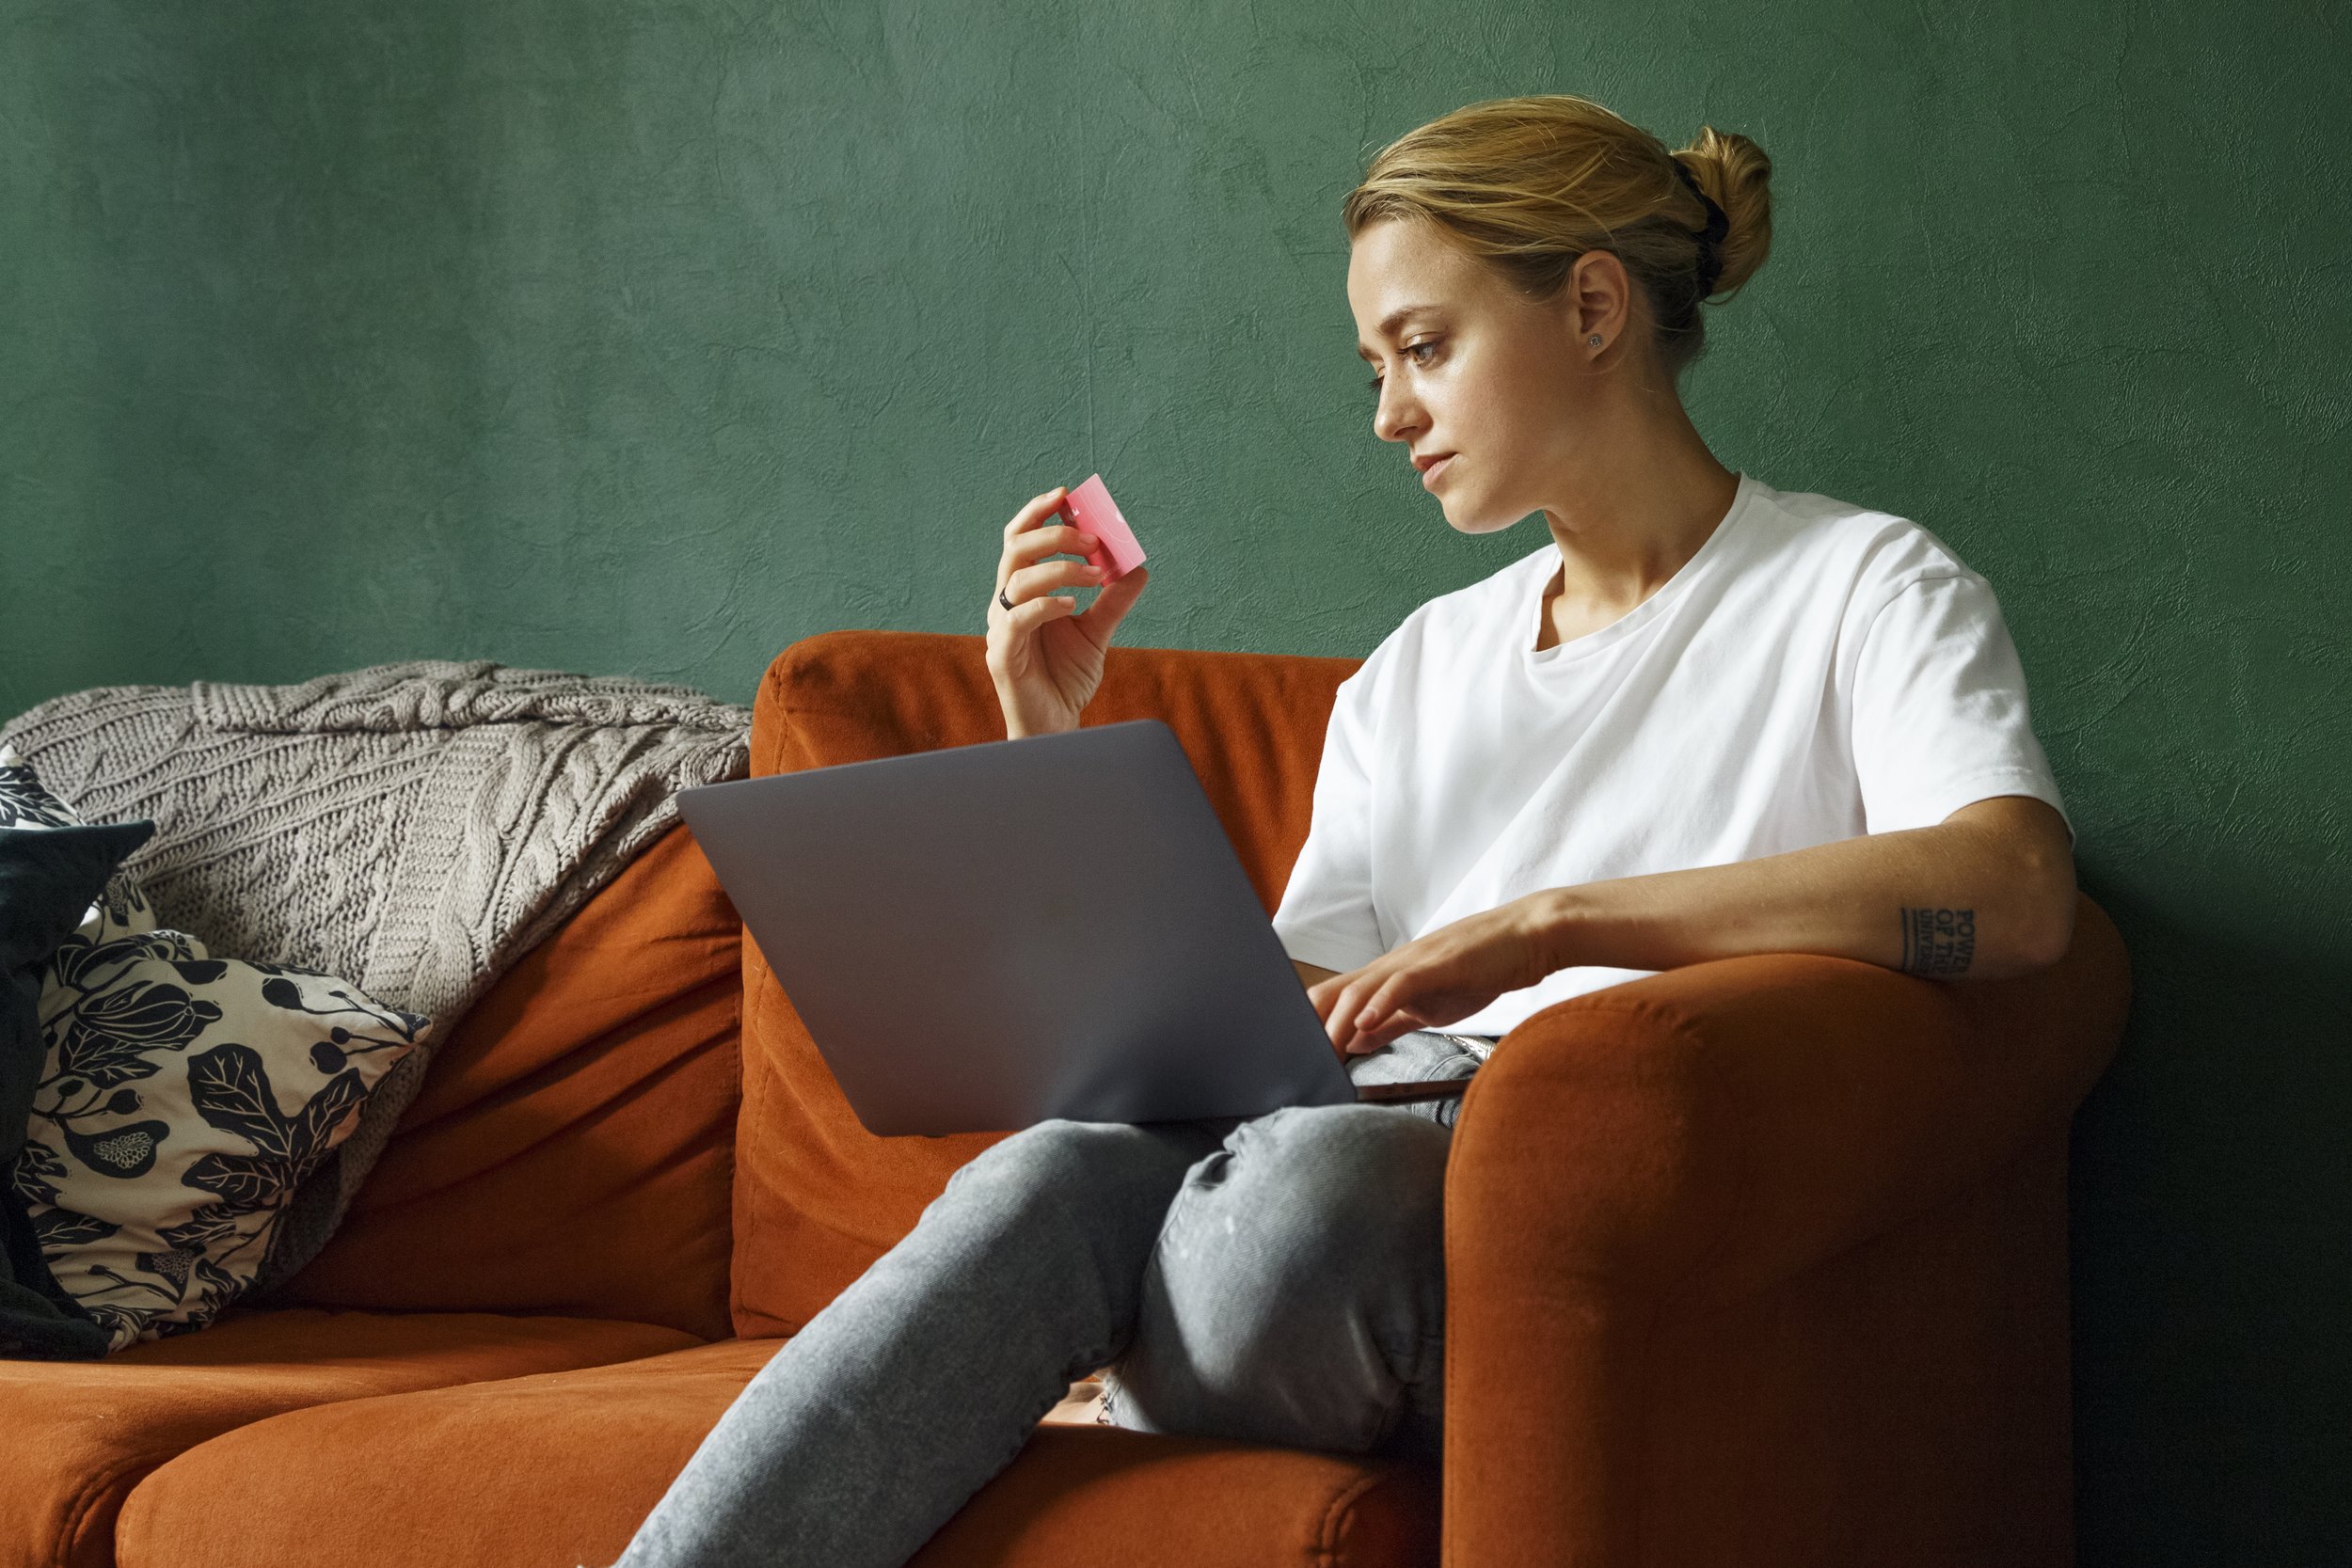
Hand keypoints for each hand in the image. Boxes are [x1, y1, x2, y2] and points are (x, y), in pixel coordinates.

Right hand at [986, 485, 1151, 737]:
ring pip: (1016, 579)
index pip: (1020, 539)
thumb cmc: (1065, 678)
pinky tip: (1073, 607)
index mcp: (1022, 592)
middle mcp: (1006, 604)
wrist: (1055, 727)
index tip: (1068, 495)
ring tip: (1094, 575)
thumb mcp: (1097, 633)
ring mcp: (1000, 628)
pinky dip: (1046, 605)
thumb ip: (1113, 600)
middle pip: (1015, 548)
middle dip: (1054, 533)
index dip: (1038, 512)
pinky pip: (1017, 619)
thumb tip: (1137, 567)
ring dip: (1059, 568)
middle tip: (1092, 538)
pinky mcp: (1001, 656)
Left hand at [1306, 897, 1553, 1056]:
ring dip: (1338, 1024)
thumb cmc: (1480, 969)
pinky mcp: (1438, 965)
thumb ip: (1391, 1023)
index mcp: (1386, 978)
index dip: (1310, 1027)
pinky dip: (1380, 1004)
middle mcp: (1390, 967)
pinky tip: (1366, 1023)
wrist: (1526, 937)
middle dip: (1311, 1029)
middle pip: (1333, 993)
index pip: (1332, 1000)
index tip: (1300, 1061)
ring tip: (1324, 1052)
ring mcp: (1412, 963)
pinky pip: (1401, 983)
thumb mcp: (1427, 1005)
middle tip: (1302, 1064)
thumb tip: (1354, 1040)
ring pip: (1360, 990)